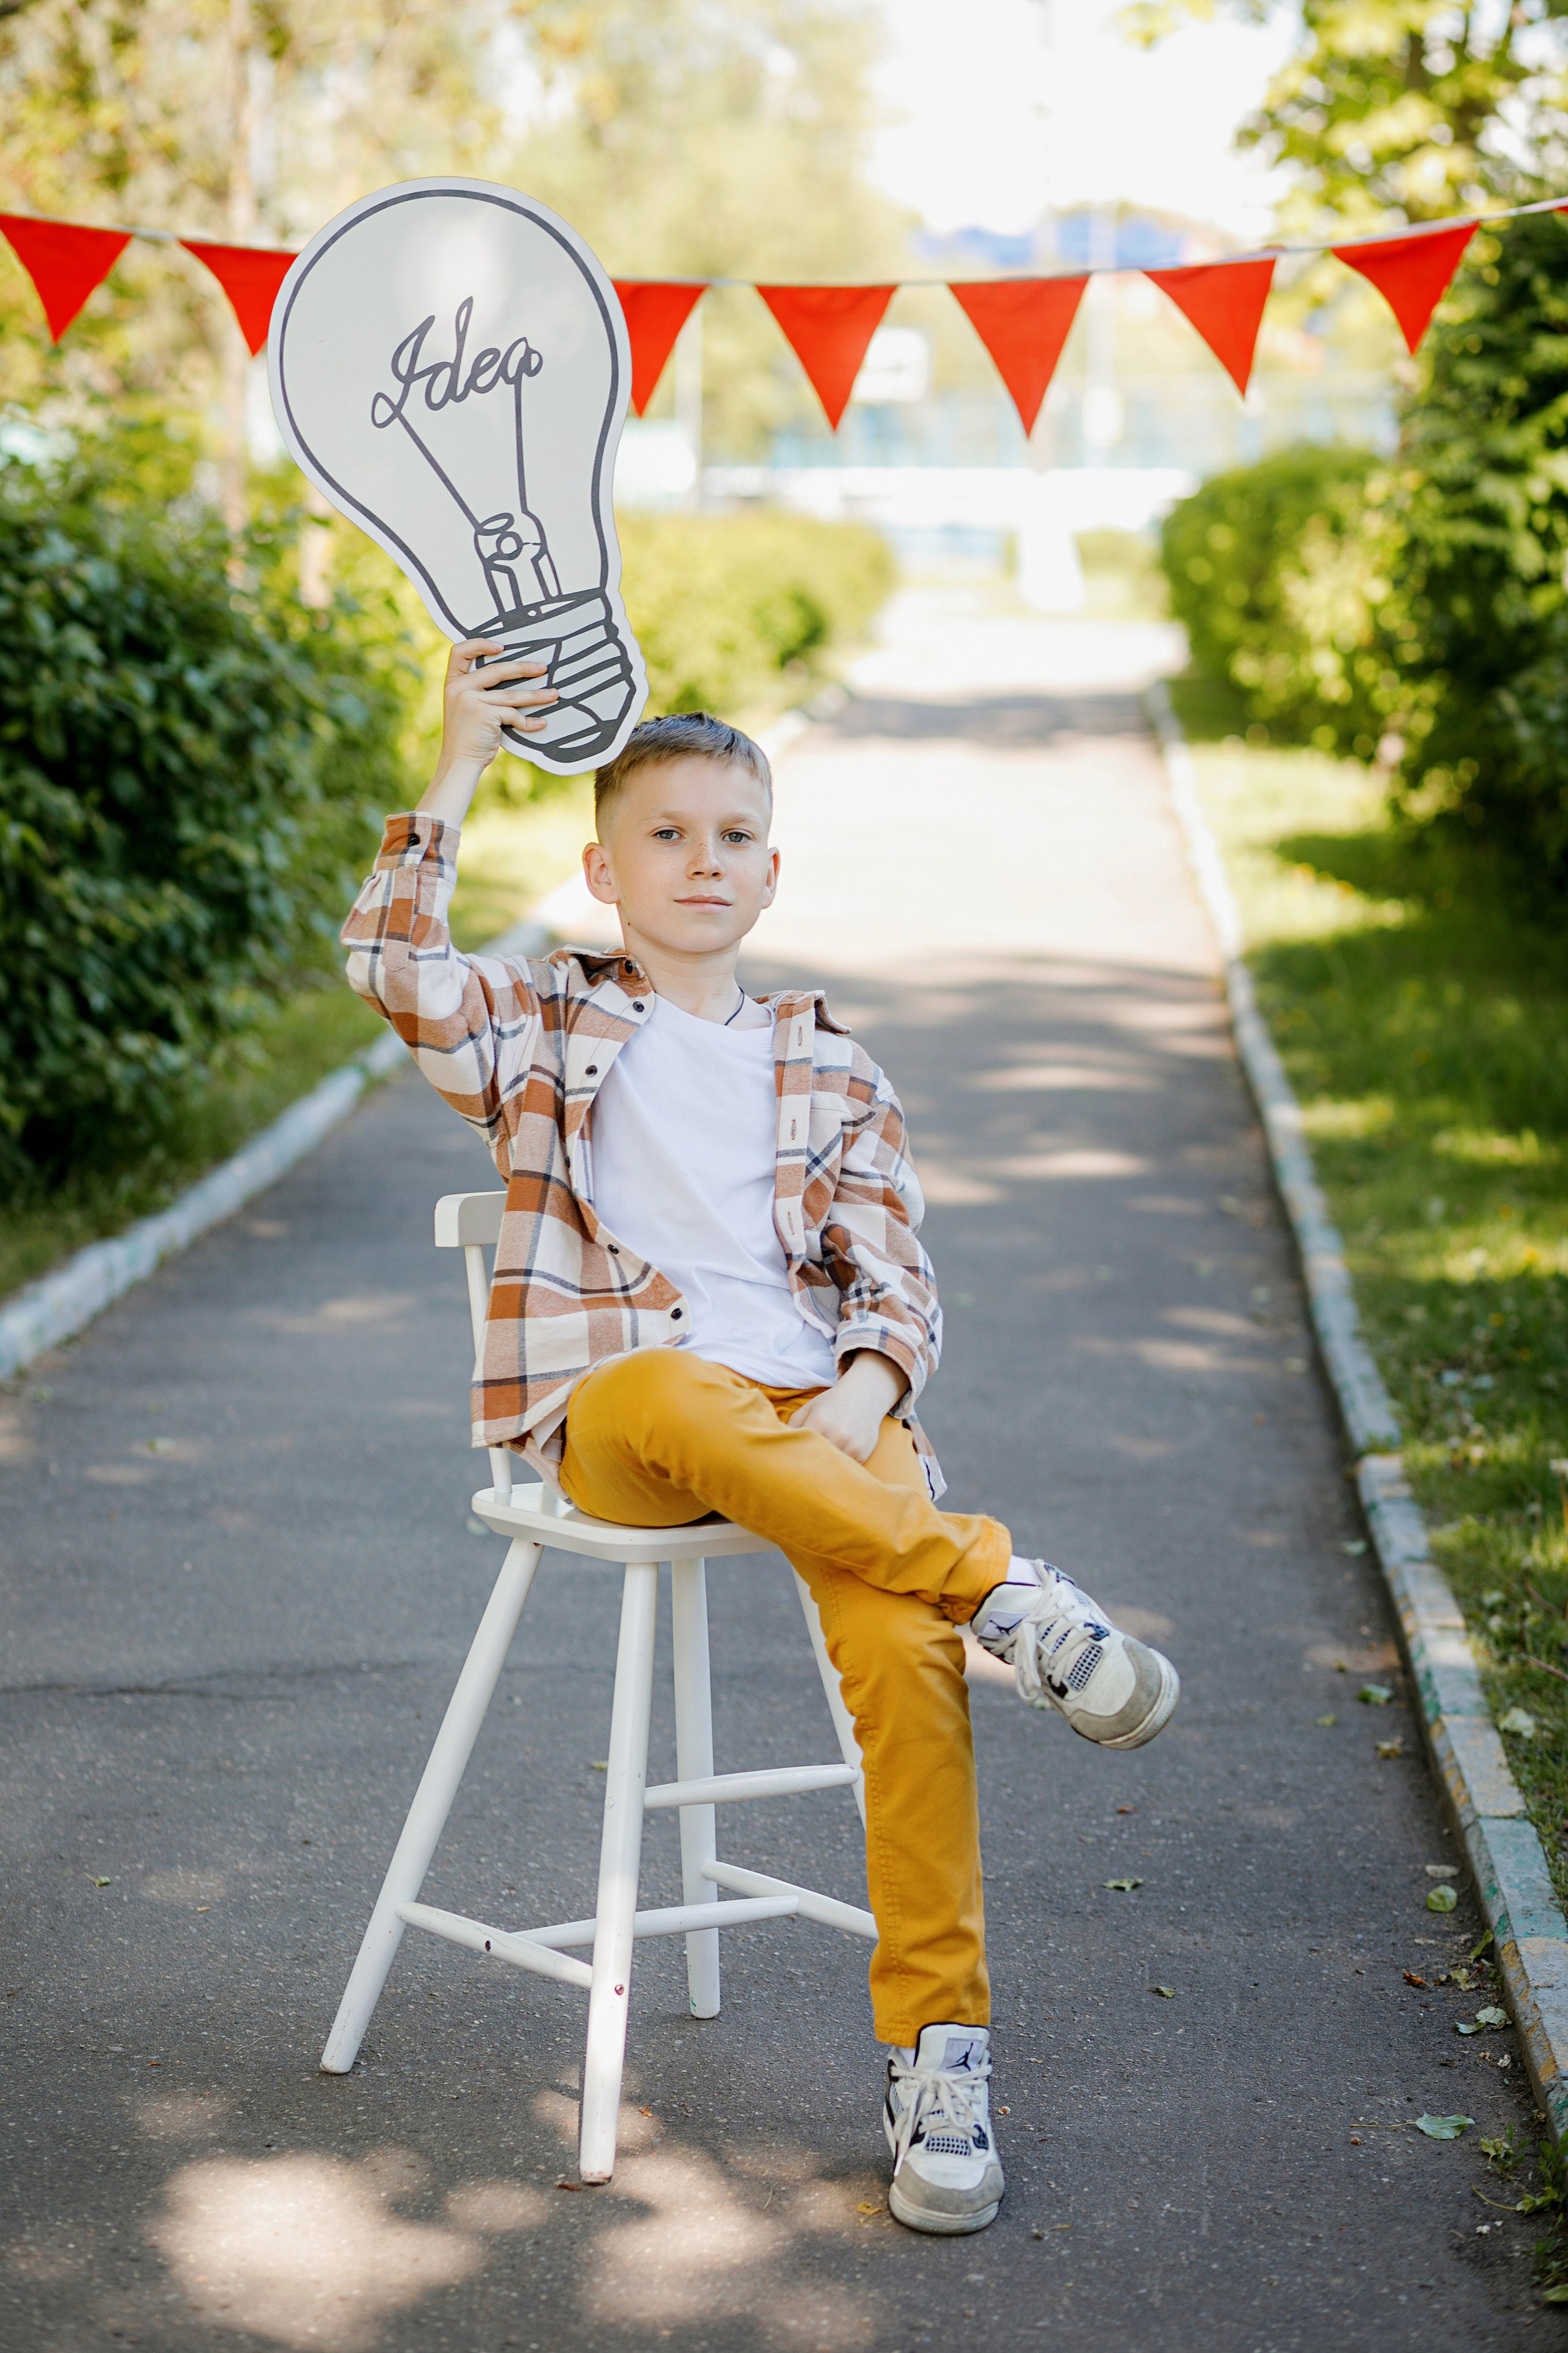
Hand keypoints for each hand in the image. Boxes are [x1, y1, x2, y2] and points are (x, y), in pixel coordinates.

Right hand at [417, 638, 558, 823]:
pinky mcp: (485, 715)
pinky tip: (541, 724)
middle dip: (523, 668)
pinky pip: (513, 715)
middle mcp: (459, 688)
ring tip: (554, 694)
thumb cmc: (467, 737)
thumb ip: (478, 691)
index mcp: (452, 683)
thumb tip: (513, 675)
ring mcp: (471, 700)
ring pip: (511, 694)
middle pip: (496, 670)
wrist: (459, 763)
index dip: (480, 644)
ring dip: (536, 694)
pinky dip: (529, 722)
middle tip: (543, 668)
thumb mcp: (464, 708)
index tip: (502, 646)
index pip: (460, 651)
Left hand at [790, 1351, 904, 1464]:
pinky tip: (835, 1460)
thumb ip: (791, 1425)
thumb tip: (775, 1444)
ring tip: (816, 1468)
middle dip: (805, 1467)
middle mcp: (836, 1436)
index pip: (798, 1449)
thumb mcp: (809, 1408)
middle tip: (798, 1471)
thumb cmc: (832, 1402)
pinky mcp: (862, 1455)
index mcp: (818, 1423)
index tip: (786, 1462)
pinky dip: (838, 1468)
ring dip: (822, 1470)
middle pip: (814, 1463)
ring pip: (830, 1469)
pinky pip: (845, 1469)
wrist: (865, 1395)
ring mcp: (851, 1447)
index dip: (791, 1457)